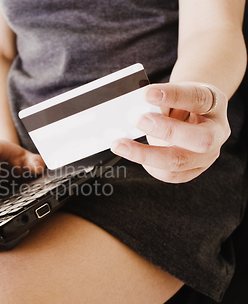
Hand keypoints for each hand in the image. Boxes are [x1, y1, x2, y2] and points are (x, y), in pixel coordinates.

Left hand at [110, 82, 229, 182]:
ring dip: (145, 154)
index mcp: (214, 104)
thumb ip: (161, 99)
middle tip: (138, 120)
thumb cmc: (182, 102)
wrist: (192, 114)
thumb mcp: (175, 93)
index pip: (198, 99)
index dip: (173, 96)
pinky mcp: (193, 170)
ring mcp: (207, 155)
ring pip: (179, 162)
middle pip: (200, 139)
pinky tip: (133, 154)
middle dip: (166, 131)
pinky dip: (148, 165)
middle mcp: (217, 132)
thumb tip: (137, 106)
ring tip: (120, 144)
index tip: (147, 93)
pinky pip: (170, 175)